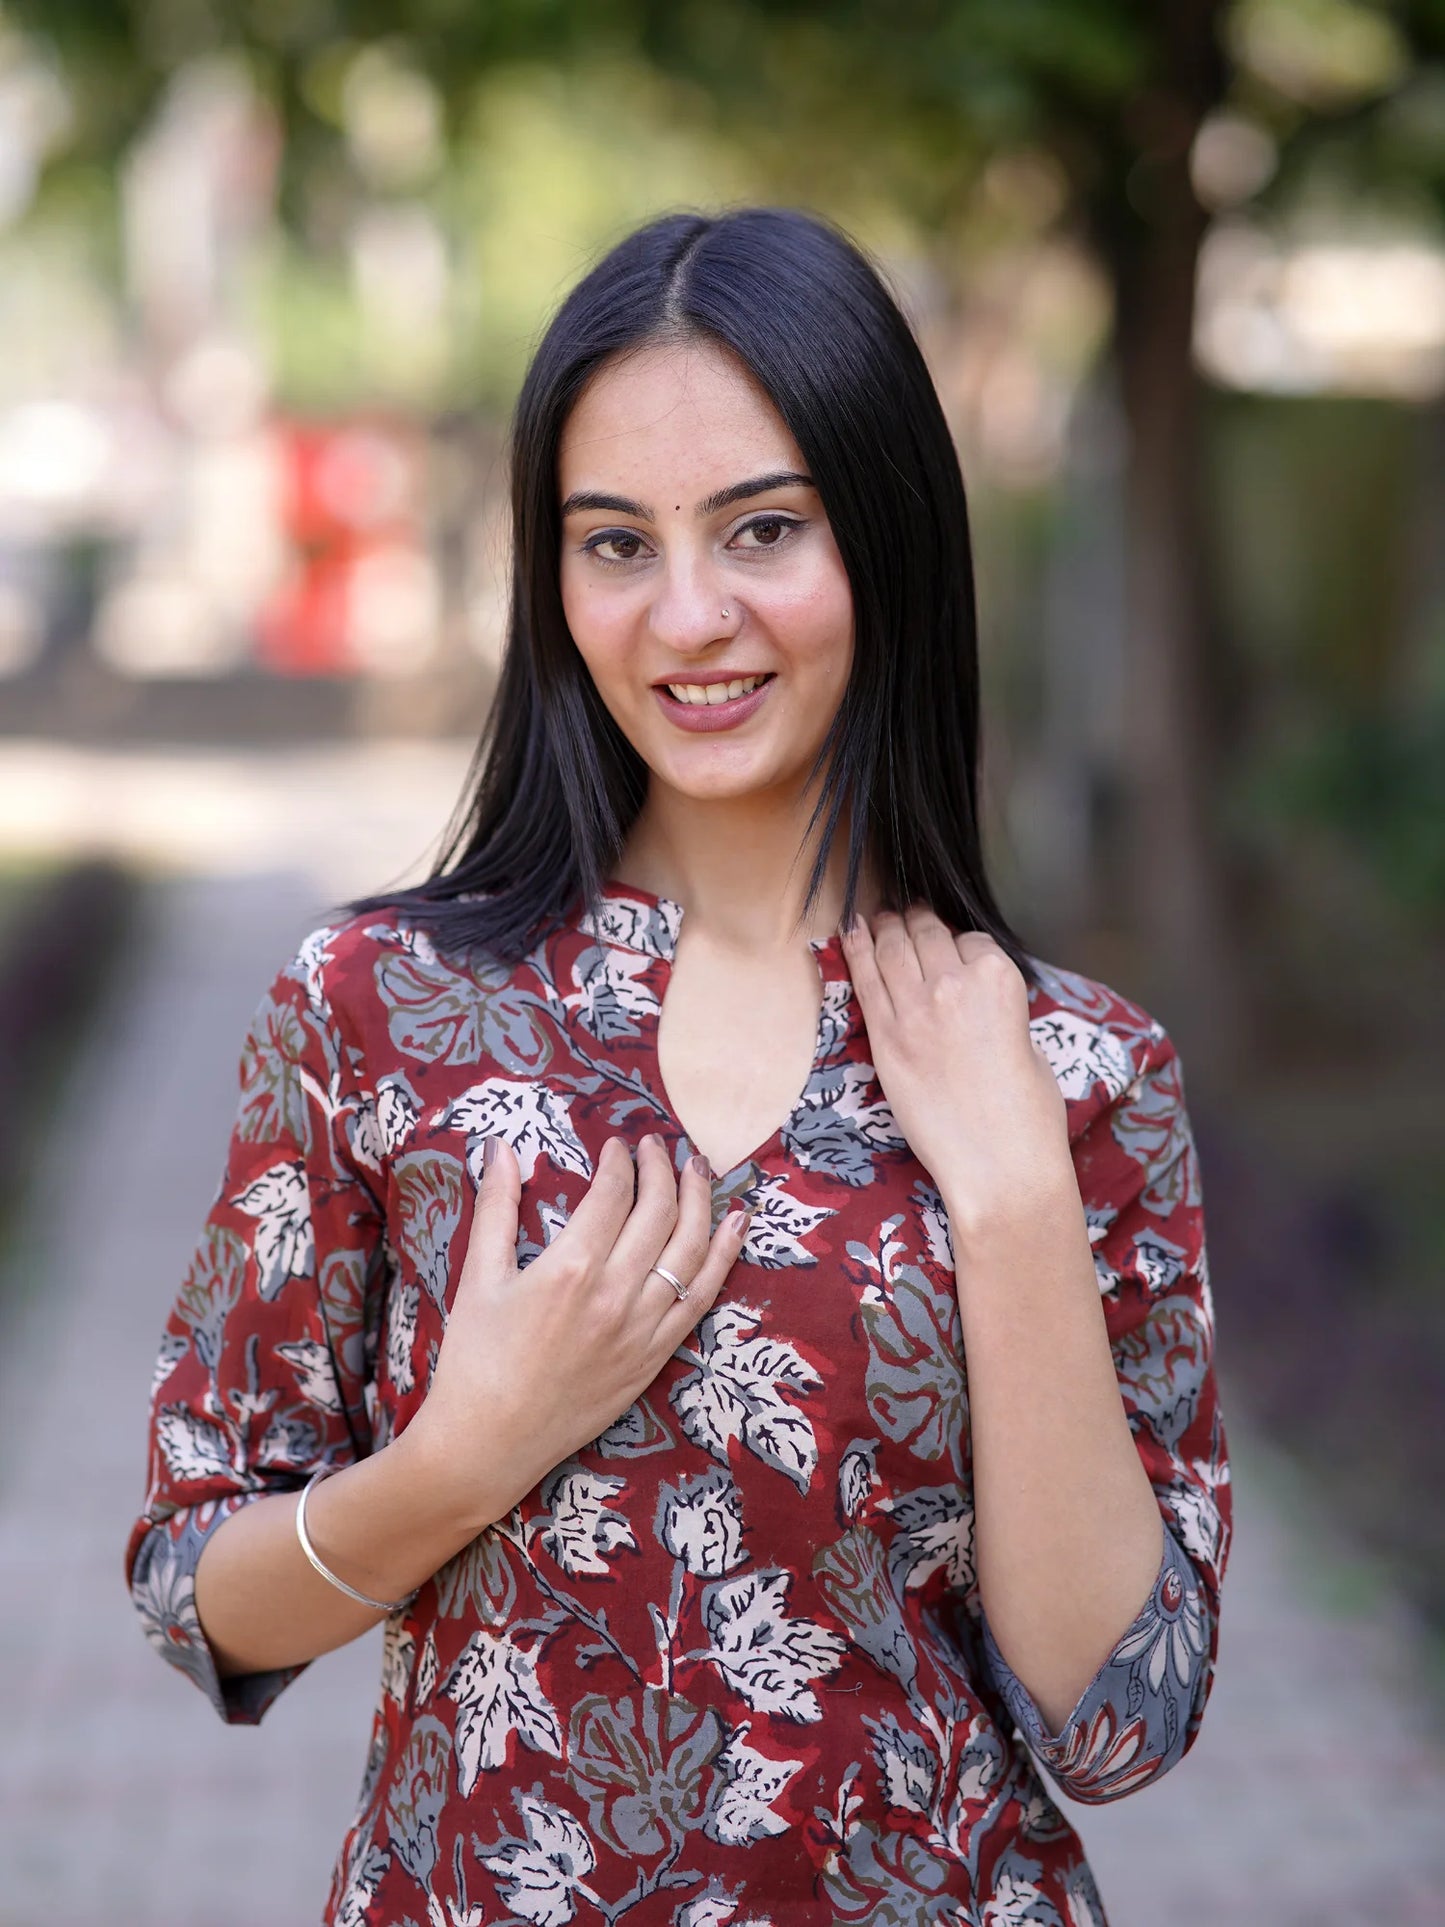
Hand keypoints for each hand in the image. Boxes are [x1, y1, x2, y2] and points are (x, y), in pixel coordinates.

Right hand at [405, 1133, 749, 1529]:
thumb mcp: (478, 1277)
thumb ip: (496, 1207)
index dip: (621, 1161)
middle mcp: (615, 1295)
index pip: (614, 1193)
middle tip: (656, 1145)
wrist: (488, 1444)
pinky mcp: (654, 1358)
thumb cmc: (473, 1361)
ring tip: (698, 1167)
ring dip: (700, 1200)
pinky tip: (735, 1224)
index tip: (617, 1146)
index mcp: (570, 1269)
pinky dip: (724, 1256)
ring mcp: (641, 1329)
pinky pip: (702, 1298)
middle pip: (659, 1213)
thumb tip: (502, 1148)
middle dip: (662, 1168)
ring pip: (690, 1249)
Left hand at [841, 906, 1073, 1241]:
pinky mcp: (885, 1038)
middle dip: (917, 921)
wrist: (999, 1165)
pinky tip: (851, 931)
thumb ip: (999, 1009)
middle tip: (905, 913)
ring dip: (885, 926)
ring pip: (892, 947)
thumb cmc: (1027, 1115)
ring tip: (878, 915)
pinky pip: (866, 981)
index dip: (962, 945)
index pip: (973, 941)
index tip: (952, 946)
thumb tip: (979, 1000)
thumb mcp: (1028, 1044)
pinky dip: (856, 950)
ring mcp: (915, 1009)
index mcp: (1000, 980)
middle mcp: (954, 984)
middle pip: (928, 934)